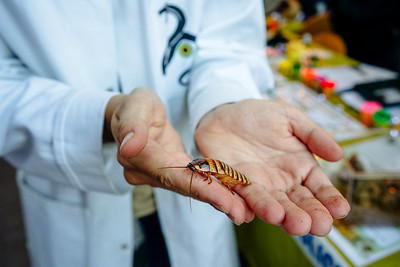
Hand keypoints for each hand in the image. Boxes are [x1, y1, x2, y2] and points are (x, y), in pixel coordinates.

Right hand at [105, 88, 253, 218]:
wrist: (134, 115)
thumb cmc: (135, 106)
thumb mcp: (135, 104)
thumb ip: (133, 124)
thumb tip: (129, 147)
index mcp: (137, 155)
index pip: (168, 173)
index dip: (195, 185)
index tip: (221, 197)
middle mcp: (146, 172)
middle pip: (181, 186)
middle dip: (211, 198)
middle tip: (238, 211)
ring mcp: (157, 176)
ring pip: (188, 188)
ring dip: (214, 198)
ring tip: (240, 209)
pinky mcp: (170, 175)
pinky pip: (191, 183)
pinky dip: (211, 189)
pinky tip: (232, 199)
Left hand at [195, 99, 349, 235]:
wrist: (224, 114)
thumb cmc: (260, 116)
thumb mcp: (289, 118)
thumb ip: (313, 135)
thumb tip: (339, 154)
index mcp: (300, 168)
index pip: (319, 188)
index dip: (330, 200)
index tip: (341, 210)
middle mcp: (281, 183)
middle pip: (296, 203)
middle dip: (307, 215)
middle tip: (317, 226)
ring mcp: (257, 187)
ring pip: (268, 204)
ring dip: (276, 213)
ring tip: (284, 220)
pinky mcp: (232, 186)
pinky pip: (236, 199)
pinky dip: (238, 208)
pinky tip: (244, 216)